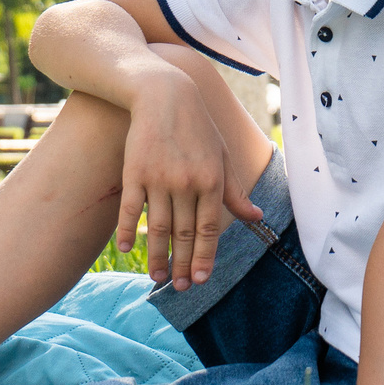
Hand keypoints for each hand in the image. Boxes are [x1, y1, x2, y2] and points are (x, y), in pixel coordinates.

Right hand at [115, 70, 262, 286]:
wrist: (165, 95)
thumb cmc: (198, 128)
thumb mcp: (222, 156)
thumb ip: (236, 191)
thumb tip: (257, 218)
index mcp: (212, 180)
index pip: (209, 228)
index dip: (204, 256)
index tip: (199, 280)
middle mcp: (187, 182)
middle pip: (184, 233)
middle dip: (182, 264)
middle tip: (178, 288)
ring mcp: (159, 178)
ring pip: (159, 226)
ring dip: (157, 255)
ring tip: (156, 277)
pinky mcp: (135, 171)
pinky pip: (131, 208)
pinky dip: (128, 230)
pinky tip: (126, 249)